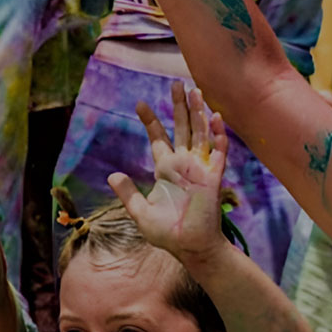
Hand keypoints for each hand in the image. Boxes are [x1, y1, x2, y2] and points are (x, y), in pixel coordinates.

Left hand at [111, 82, 231, 260]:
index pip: (159, 138)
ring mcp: (200, 169)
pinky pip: (218, 152)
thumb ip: (128, 193)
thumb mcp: (140, 212)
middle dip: (179, 106)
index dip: (151, 122)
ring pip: (200, 133)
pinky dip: (218, 135)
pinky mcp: (213, 178)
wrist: (190, 247)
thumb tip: (113, 175)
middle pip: (182, 127)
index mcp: (166, 169)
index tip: (140, 104)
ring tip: (196, 91)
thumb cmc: (167, 233)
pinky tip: (216, 117)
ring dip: (199, 112)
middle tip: (175, 83)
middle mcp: (184, 164)